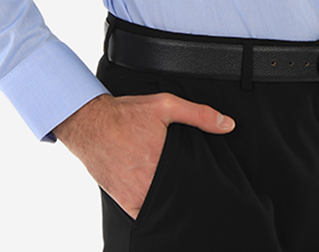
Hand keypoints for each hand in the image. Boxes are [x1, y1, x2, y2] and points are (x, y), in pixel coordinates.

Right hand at [53, 92, 234, 218]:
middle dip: (186, 190)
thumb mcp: (165, 105)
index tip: (207, 182)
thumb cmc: (126, 115)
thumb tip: (227, 125)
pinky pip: (145, 214)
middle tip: (190, 182)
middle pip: (179, 195)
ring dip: (170, 200)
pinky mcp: (125, 202)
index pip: (192, 181)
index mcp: (164, 159)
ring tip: (175, 189)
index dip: (201, 182)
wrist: (91, 124)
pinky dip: (152, 208)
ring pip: (163, 207)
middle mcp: (151, 181)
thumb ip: (198, 114)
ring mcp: (137, 195)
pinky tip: (158, 198)